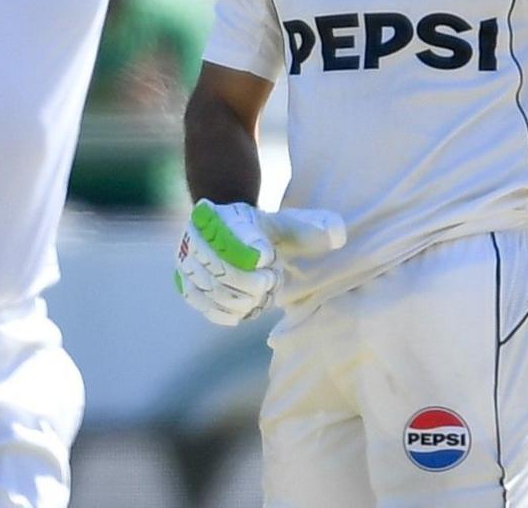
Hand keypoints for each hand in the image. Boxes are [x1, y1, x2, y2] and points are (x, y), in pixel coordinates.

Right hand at [173, 199, 346, 325]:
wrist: (227, 234)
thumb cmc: (263, 230)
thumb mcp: (287, 223)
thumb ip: (311, 228)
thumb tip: (339, 236)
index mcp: (217, 216)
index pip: (235, 238)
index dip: (255, 252)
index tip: (268, 256)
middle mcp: (195, 239)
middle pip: (228, 273)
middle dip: (256, 282)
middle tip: (271, 276)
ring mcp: (188, 266)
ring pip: (220, 294)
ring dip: (249, 298)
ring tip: (262, 287)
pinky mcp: (188, 289)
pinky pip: (212, 310)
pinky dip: (237, 312)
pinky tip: (251, 304)